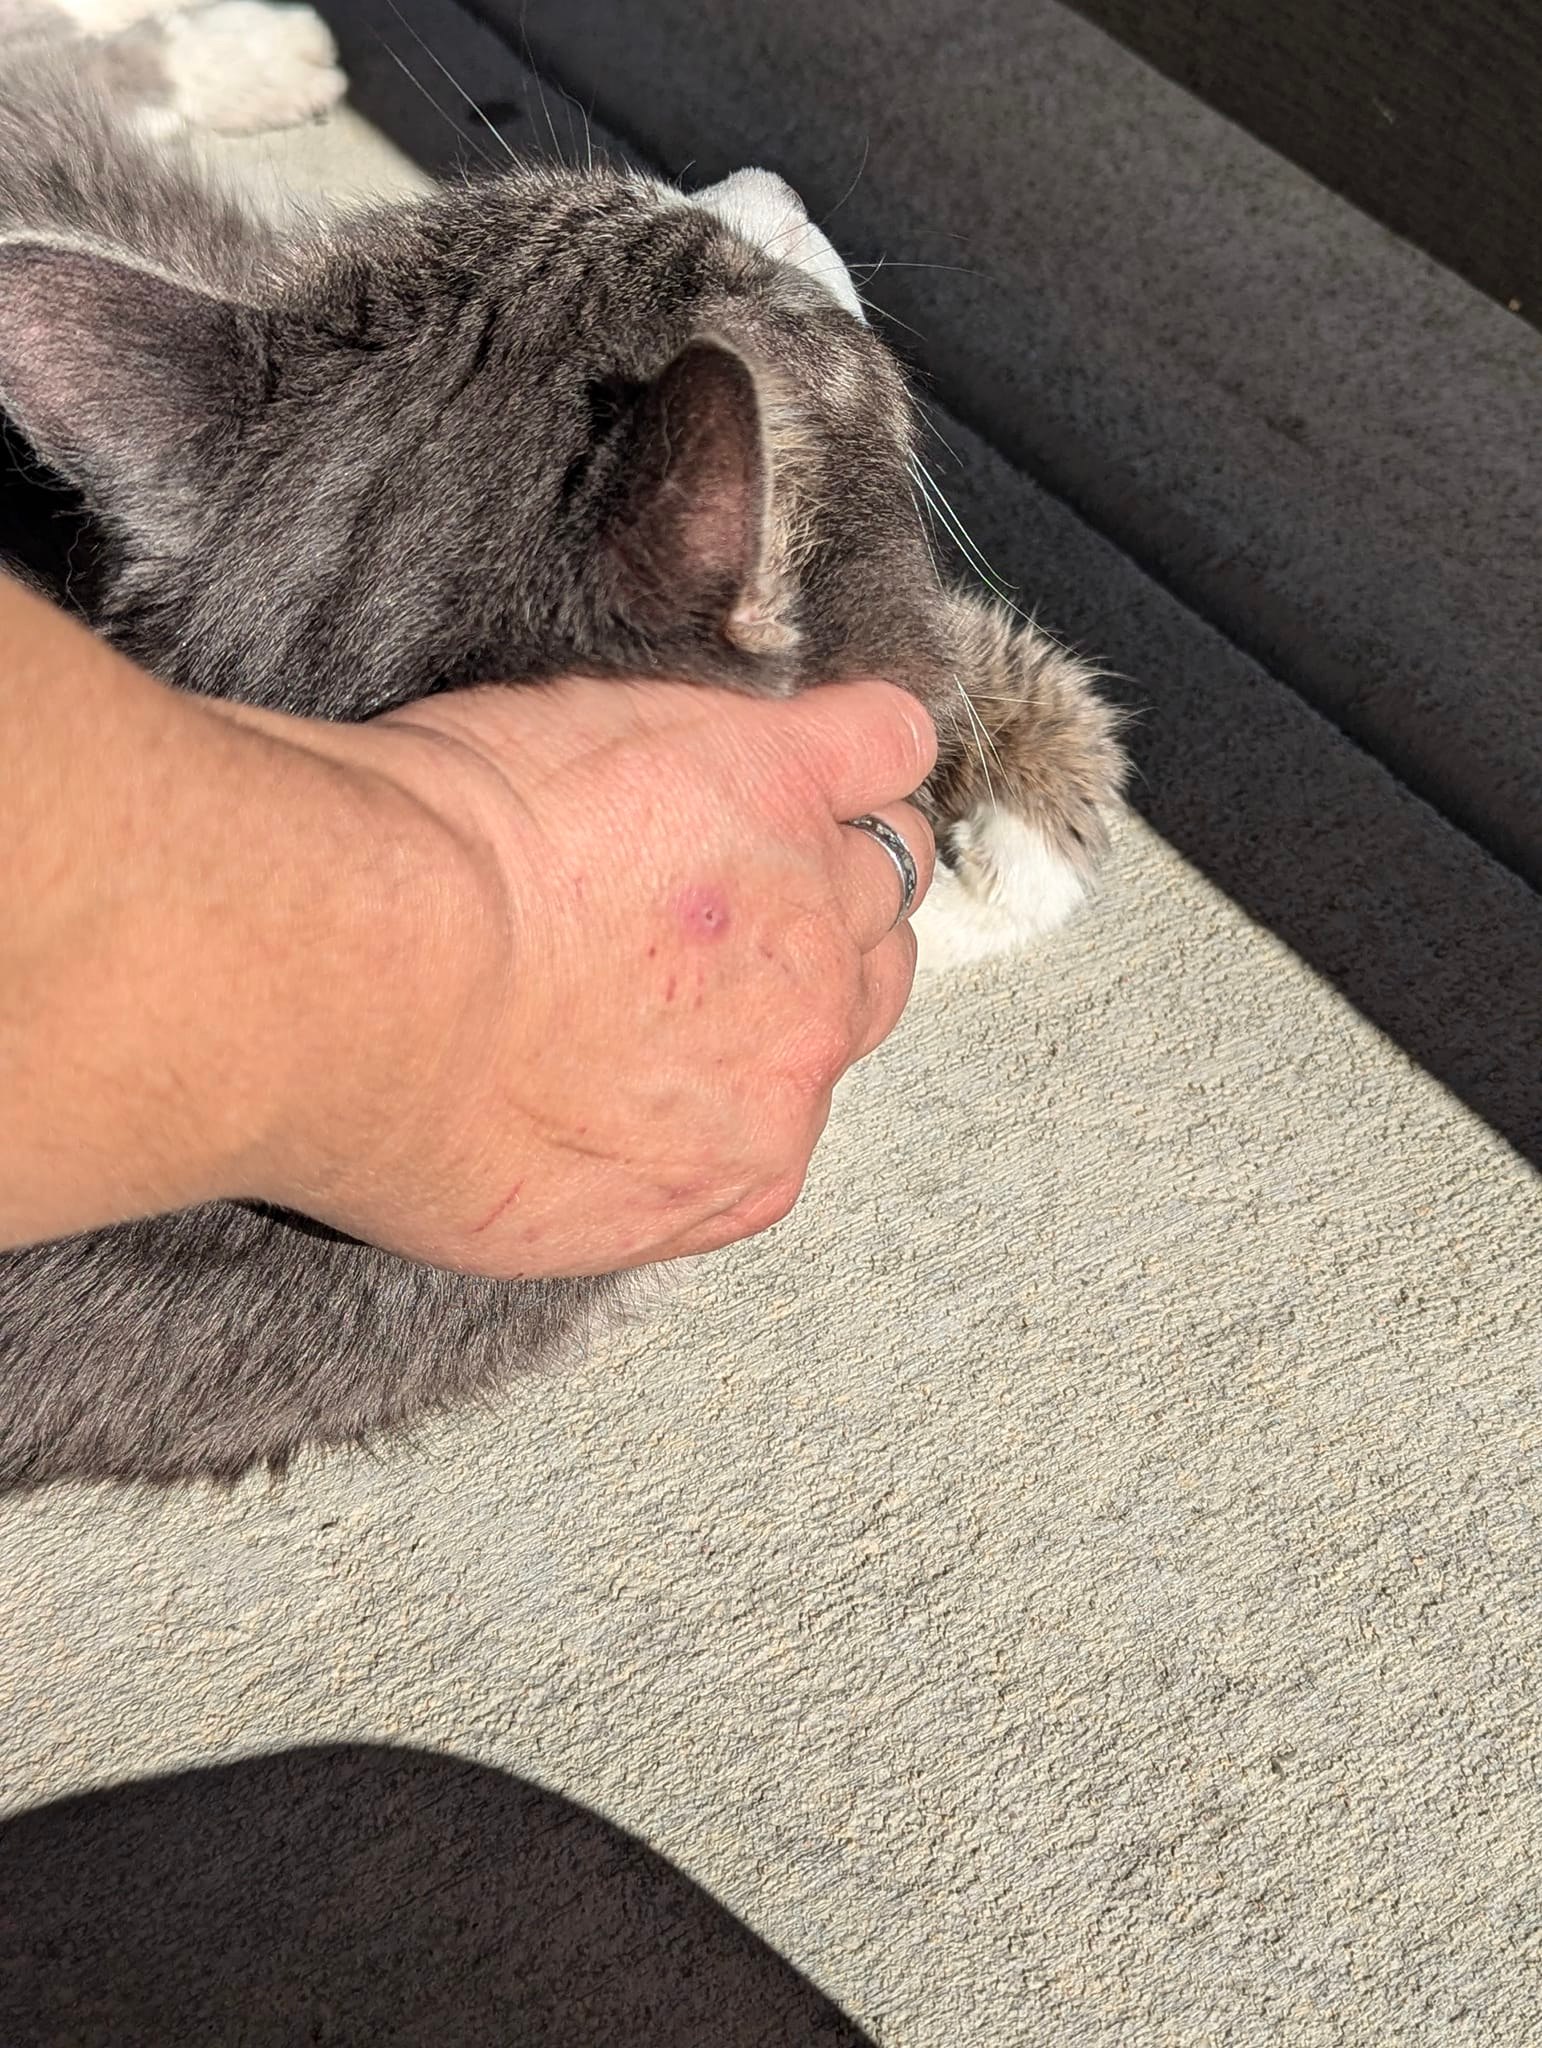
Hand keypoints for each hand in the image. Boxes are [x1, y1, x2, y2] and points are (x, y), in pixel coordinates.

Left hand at [244, 676, 936, 1277]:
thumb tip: (616, 1121)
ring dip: (831, 837)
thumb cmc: (400, 1102)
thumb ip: (623, 1173)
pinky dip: (860, 736)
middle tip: (714, 905)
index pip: (803, 1083)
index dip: (751, 1025)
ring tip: (741, 813)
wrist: (371, 981)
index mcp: (745, 1162)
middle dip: (806, 942)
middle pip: (865, 973)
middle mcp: (803, 1042)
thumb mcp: (523, 1214)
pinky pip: (879, 742)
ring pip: (885, 857)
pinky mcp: (772, 777)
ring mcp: (802, 904)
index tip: (698, 996)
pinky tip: (808, 736)